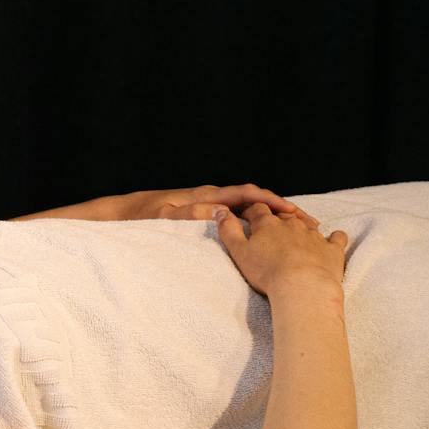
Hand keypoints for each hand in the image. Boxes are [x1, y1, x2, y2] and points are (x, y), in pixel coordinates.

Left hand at [115, 182, 303, 222]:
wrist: (120, 214)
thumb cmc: (139, 216)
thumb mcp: (162, 216)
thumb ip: (188, 213)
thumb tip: (217, 213)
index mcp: (205, 196)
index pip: (247, 194)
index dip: (272, 202)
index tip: (296, 214)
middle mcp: (209, 197)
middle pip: (254, 199)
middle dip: (282, 210)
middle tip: (308, 225)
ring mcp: (207, 204)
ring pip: (248, 208)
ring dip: (272, 217)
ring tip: (297, 230)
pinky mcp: (203, 213)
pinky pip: (237, 215)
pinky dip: (256, 222)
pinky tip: (266, 235)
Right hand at [214, 202, 348, 296]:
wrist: (302, 287)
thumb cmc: (268, 272)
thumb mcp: (238, 251)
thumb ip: (228, 229)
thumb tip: (220, 211)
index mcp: (268, 223)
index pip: (257, 209)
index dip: (251, 212)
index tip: (247, 217)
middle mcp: (292, 224)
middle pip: (283, 214)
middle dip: (276, 217)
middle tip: (271, 227)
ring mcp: (314, 235)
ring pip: (307, 223)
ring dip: (302, 225)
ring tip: (297, 233)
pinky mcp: (332, 249)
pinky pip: (337, 238)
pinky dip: (334, 237)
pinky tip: (333, 238)